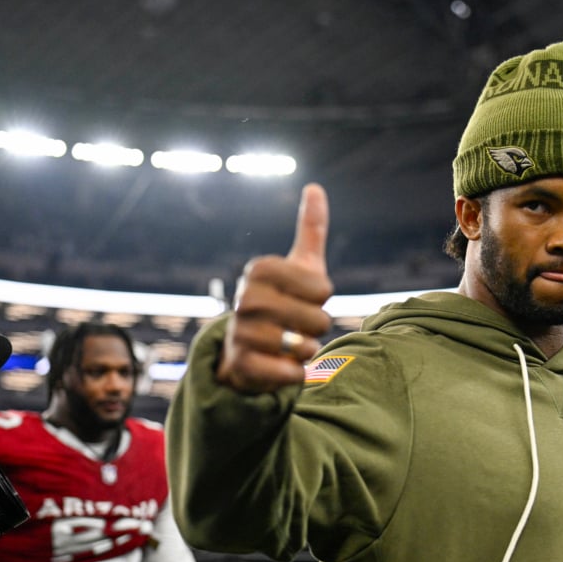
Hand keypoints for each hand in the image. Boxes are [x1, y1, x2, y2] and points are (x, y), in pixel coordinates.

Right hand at [217, 183, 334, 393]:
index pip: (322, 288)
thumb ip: (310, 231)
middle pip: (317, 320)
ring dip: (305, 351)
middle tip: (299, 325)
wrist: (249, 351)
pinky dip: (294, 373)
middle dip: (317, 327)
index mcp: (260, 269)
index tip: (305, 297)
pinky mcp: (241, 364)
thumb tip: (315, 188)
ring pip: (303, 347)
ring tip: (289, 345)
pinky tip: (282, 365)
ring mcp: (240, 331)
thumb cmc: (283, 303)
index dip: (322, 298)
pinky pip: (288, 373)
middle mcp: (245, 298)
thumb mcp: (300, 267)